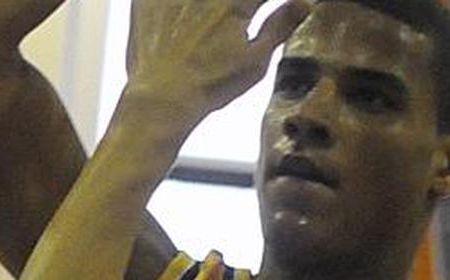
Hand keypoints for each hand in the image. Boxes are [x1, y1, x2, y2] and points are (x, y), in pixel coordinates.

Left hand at [124, 0, 310, 121]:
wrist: (160, 99)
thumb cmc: (209, 85)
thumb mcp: (255, 61)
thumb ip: (280, 26)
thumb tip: (303, 3)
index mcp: (237, 0)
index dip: (279, 0)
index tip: (279, 7)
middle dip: (242, 7)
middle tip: (242, 19)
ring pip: (202, 0)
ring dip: (211, 9)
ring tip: (210, 29)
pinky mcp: (146, 0)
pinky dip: (176, 7)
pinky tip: (183, 22)